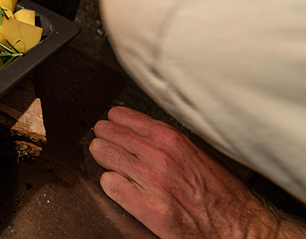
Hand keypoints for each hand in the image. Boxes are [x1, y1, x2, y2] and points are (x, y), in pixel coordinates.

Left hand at [89, 106, 305, 238]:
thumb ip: (163, 141)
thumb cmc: (220, 194)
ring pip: (104, 154)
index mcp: (171, 139)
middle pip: (107, 133)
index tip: (112, 127)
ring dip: (103, 159)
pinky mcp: (149, 208)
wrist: (240, 228)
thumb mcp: (193, 152)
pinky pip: (110, 185)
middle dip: (104, 139)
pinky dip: (110, 185)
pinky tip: (119, 186)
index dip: (113, 123)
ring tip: (110, 165)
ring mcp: (153, 181)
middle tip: (105, 146)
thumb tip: (133, 130)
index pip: (121, 116)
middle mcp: (160, 155)